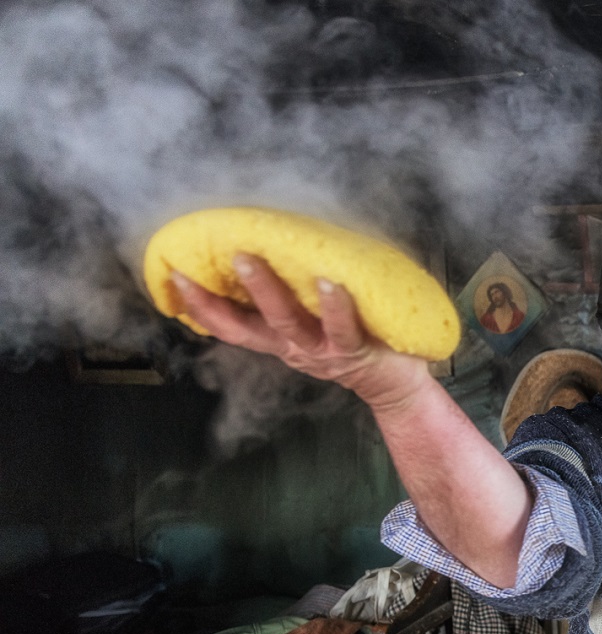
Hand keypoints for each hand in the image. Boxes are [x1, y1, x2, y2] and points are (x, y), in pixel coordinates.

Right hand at [170, 254, 427, 411]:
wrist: (396, 384)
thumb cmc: (354, 340)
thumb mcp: (312, 323)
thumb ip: (291, 297)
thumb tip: (268, 248)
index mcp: (279, 339)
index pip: (230, 326)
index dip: (200, 306)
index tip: (173, 276)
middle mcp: (294, 347)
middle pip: (249, 324)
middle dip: (218, 296)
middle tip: (196, 264)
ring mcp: (322, 350)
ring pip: (288, 321)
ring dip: (266, 291)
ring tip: (250, 260)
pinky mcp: (354, 350)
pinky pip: (341, 328)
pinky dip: (335, 305)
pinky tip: (329, 283)